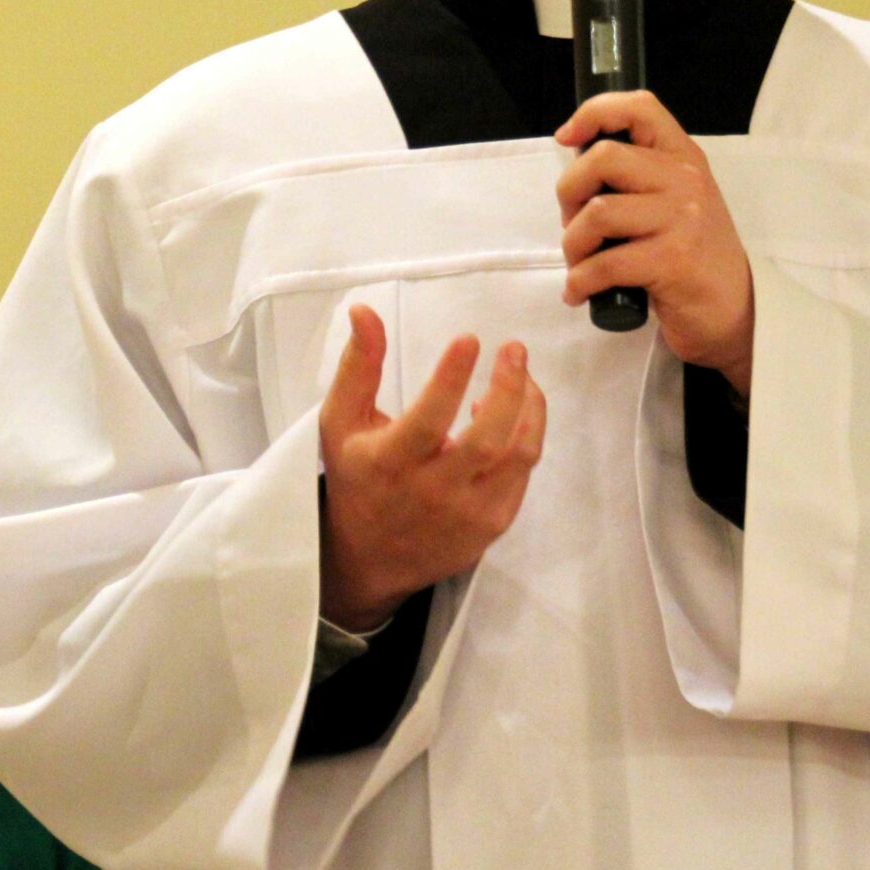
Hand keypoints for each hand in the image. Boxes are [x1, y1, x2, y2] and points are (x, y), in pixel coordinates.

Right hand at [316, 304, 546, 630]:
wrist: (369, 559)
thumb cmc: (357, 478)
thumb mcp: (341, 422)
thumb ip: (359, 366)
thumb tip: (364, 310)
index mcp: (390, 462)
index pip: (428, 419)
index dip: (450, 378)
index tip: (469, 339)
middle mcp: (432, 491)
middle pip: (487, 439)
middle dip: (508, 387)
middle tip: (514, 348)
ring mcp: (468, 512)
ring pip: (519, 455)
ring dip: (528, 407)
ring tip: (521, 374)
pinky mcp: (493, 524)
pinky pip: (523, 473)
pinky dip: (525, 435)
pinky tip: (510, 414)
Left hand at [555, 91, 754, 391]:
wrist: (735, 312)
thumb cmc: (694, 257)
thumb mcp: (679, 201)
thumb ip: (641, 177)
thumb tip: (577, 169)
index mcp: (684, 158)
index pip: (639, 108)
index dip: (594, 113)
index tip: (566, 139)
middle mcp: (686, 180)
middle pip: (603, 158)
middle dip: (569, 193)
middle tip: (573, 224)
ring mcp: (682, 219)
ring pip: (597, 212)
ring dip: (572, 244)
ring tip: (579, 264)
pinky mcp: (672, 261)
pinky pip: (604, 263)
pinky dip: (579, 281)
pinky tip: (580, 292)